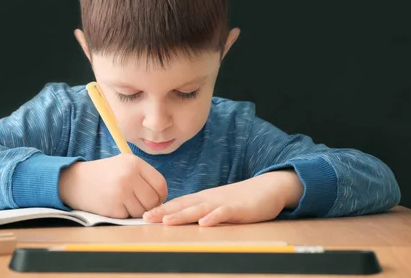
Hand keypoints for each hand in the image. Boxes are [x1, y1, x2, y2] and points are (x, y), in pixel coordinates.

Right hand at [58, 153, 167, 218]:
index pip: (160, 184)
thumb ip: (143, 176)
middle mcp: (129, 175)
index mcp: (134, 163)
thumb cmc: (103, 174)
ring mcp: (121, 191)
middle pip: (153, 200)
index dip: (160, 195)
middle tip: (137, 203)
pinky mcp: (113, 206)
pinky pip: (129, 216)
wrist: (75, 181)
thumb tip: (162, 197)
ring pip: (142, 210)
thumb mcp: (124, 164)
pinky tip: (114, 205)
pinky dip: (123, 214)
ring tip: (123, 202)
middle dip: (148, 206)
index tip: (153, 198)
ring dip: (135, 211)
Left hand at [143, 170, 302, 226]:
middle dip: (164, 212)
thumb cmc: (240, 200)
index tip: (144, 215)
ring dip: (182, 215)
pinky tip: (204, 222)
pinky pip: (224, 214)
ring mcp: (223, 204)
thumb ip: (201, 211)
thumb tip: (182, 219)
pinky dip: (214, 218)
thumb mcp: (217, 205)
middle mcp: (209, 200)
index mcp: (203, 199)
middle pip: (183, 205)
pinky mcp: (238, 209)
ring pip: (199, 209)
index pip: (178, 204)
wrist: (267, 189)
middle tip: (145, 217)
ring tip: (166, 221)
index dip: (161, 209)